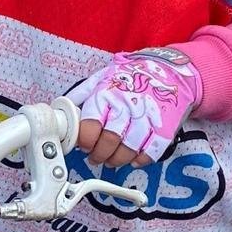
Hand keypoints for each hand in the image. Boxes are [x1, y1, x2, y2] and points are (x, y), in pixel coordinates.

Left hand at [70, 48, 200, 168]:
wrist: (169, 70)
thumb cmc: (132, 76)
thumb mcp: (103, 77)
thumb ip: (82, 94)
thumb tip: (62, 110)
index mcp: (107, 94)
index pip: (90, 126)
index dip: (84, 141)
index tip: (83, 145)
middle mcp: (127, 106)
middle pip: (109, 142)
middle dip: (99, 155)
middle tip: (95, 157)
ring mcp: (147, 117)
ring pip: (129, 150)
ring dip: (116, 160)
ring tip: (111, 160)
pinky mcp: (165, 127)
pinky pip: (151, 152)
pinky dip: (140, 160)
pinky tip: (132, 158)